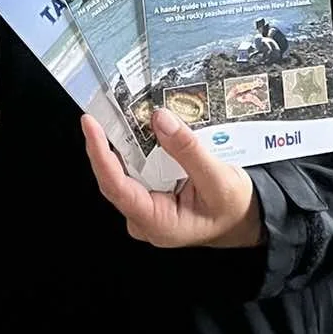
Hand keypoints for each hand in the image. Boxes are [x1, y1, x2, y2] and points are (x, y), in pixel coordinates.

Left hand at [81, 107, 263, 249]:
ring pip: (122, 173)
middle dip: (106, 144)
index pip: (117, 188)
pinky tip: (132, 128)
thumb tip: (160, 119)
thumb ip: (188, 150)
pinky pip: (133, 171)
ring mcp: (144, 209)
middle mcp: (143, 219)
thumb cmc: (232, 207)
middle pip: (113, 178)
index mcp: (157, 224)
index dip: (100, 155)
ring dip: (119, 144)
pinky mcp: (148, 196)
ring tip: (114, 113)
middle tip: (102, 109)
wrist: (242, 217)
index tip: (90, 124)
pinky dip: (133, 149)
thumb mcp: (218, 178)